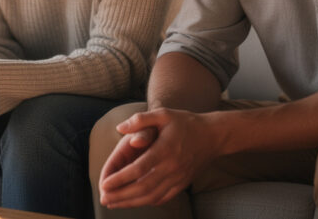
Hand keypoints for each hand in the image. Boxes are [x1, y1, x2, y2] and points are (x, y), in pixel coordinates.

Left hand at [99, 108, 219, 208]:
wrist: (213, 136)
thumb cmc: (185, 122)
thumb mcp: (164, 114)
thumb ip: (141, 119)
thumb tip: (119, 128)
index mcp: (164, 150)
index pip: (138, 169)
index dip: (120, 179)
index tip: (104, 184)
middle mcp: (171, 167)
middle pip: (142, 187)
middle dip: (121, 196)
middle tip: (104, 198)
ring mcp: (178, 178)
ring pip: (152, 196)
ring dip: (131, 202)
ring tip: (114, 204)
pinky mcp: (182, 183)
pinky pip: (163, 197)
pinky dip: (147, 202)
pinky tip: (135, 202)